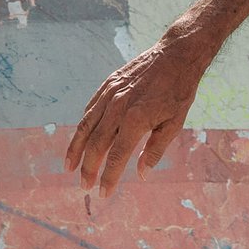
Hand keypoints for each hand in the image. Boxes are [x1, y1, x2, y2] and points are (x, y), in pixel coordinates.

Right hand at [64, 37, 206, 194]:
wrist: (176, 55)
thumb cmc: (178, 92)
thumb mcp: (174, 124)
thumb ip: (155, 150)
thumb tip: (142, 174)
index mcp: (136, 119)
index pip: (117, 156)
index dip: (108, 177)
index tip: (103, 193)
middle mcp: (118, 107)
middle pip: (96, 144)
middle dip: (88, 168)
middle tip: (84, 186)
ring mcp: (109, 94)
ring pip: (85, 126)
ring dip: (75, 150)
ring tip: (69, 167)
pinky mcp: (107, 85)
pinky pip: (89, 110)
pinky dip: (82, 127)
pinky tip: (79, 140)